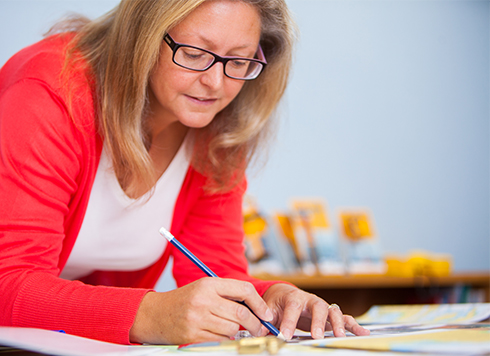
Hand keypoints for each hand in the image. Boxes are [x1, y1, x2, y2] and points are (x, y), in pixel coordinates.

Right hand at [129, 277, 271, 343]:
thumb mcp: (204, 288)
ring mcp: (197, 319)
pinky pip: (220, 340)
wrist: (155, 314)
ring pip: (232, 330)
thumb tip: (257, 308)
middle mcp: (204, 300)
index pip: (244, 290)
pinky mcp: (193, 335)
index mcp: (209, 284)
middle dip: (255, 324)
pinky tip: (219, 333)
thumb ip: (228, 294)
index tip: (267, 314)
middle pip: (241, 314)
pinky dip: (224, 339)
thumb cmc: (185, 300)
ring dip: (236, 333)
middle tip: (259, 329)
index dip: (259, 304)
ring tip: (230, 328)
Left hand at [262, 283, 369, 339]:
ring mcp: (322, 307)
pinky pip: (343, 318)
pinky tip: (362, 333)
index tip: (285, 335)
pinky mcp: (329, 315)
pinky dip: (353, 325)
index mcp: (293, 297)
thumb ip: (265, 320)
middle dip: (318, 321)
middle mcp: (310, 300)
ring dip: (337, 323)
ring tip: (339, 336)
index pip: (292, 307)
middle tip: (316, 335)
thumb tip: (260, 332)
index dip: (289, 321)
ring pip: (333, 311)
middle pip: (317, 306)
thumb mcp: (268, 309)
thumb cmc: (276, 302)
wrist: (283, 293)